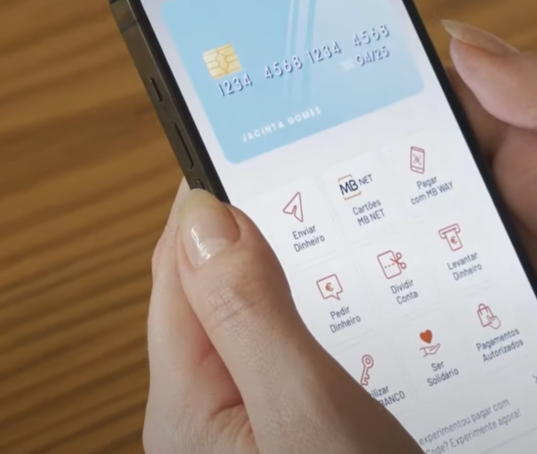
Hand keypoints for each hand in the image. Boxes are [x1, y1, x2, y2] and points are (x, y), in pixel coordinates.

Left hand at [144, 184, 421, 453]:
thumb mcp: (302, 402)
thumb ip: (249, 312)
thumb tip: (204, 218)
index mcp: (185, 401)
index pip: (178, 270)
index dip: (207, 206)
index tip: (247, 151)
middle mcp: (198, 409)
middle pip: (206, 292)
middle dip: (241, 233)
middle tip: (292, 177)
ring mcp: (234, 418)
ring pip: (241, 317)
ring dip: (271, 270)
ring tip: (308, 224)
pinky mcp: (271, 424)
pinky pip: (267, 347)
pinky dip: (290, 310)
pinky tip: (318, 297)